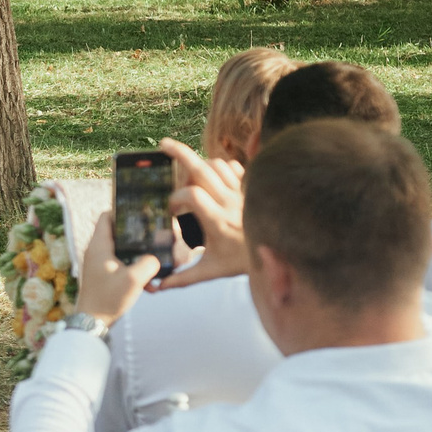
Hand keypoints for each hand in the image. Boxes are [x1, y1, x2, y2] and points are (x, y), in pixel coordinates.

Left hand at [76, 213, 160, 324]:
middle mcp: (97, 251)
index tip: (142, 215)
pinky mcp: (105, 275)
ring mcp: (101, 264)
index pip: (107, 216)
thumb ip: (149, 263)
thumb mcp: (134, 280)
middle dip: (139, 236)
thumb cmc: (108, 299)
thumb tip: (156, 257)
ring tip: (157, 266)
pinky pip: (123, 266)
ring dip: (140, 257)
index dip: (123, 212)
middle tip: (157, 238)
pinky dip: (136, 272)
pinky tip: (151, 286)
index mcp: (99, 246)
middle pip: (119, 233)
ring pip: (124, 251)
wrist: (92, 323)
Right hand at [152, 138, 249, 286]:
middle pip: (202, 168)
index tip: (170, 210)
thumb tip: (156, 286)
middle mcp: (230, 202)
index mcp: (218, 220)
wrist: (276, 254)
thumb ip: (182, 278)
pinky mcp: (249, 187)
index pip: (191, 195)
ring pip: (216, 164)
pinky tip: (211, 176)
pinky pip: (233, 166)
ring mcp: (241, 192)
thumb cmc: (241, 261)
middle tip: (163, 145)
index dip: (175, 198)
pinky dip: (219, 166)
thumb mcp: (210, 271)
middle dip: (180, 153)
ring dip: (200, 165)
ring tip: (189, 174)